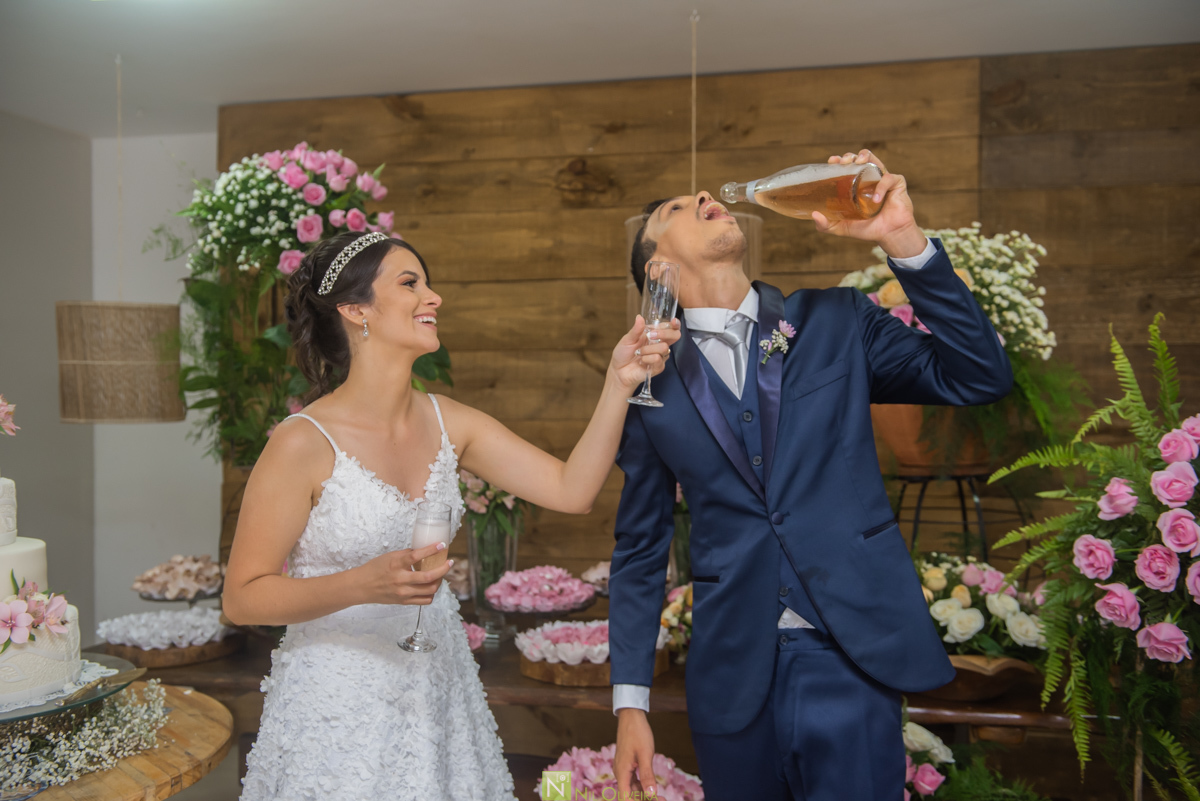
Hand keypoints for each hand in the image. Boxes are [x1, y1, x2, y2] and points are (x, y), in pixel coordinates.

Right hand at [357, 543, 452, 604]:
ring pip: (430, 590)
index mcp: (396, 564)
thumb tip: (423, 551)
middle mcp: (400, 579)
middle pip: (429, 577)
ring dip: (439, 581)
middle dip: (443, 569)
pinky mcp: (404, 601)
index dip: (432, 550)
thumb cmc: (375, 569)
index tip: (442, 545)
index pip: (417, 556)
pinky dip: (431, 593)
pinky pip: (425, 600)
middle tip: (449, 563)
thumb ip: (407, 554)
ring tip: (440, 574)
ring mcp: (403, 592)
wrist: (362, 586)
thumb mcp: (390, 556)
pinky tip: (431, 586)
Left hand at [610, 315, 680, 394]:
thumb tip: (640, 317)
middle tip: (650, 336)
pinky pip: (658, 359)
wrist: (618, 371)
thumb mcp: (627, 339)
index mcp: (655, 334)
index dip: (675, 324)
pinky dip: (647, 358)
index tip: (673, 321)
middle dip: (664, 333)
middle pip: (675, 336)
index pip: (670, 327)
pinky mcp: (659, 367)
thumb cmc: (623, 354)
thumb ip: (636, 330)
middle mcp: (660, 344)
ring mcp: (661, 356)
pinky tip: (641, 361)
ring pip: (664, 347)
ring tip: (638, 352)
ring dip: (648, 349)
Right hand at [615, 708, 657, 797]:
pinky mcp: (627, 765)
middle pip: (630, 794)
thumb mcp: (646, 755)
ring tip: (661, 796)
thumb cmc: (638, 733)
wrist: (631, 717)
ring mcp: (623, 769)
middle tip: (662, 799)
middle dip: (645, 799)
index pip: (626, 798)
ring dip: (644, 793)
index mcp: (622, 772)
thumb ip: (647, 776)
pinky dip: (642, 785)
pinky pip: (633, 780)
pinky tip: (652, 786)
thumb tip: (652, 795)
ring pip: (632, 788)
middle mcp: (620, 772)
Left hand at [812, 149, 926, 258]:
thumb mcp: (842, 228)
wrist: (889, 236)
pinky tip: (876, 200)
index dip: (839, 160)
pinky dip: (881, 187)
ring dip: (866, 156)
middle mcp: (868, 179)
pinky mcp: (897, 183)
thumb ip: (826, 225)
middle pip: (859, 159)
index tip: (832, 161)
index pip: (846, 167)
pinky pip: (888, 179)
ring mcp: (882, 179)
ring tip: (860, 162)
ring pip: (874, 160)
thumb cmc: (867, 229)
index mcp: (856, 185)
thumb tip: (813, 214)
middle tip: (844, 162)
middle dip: (850, 156)